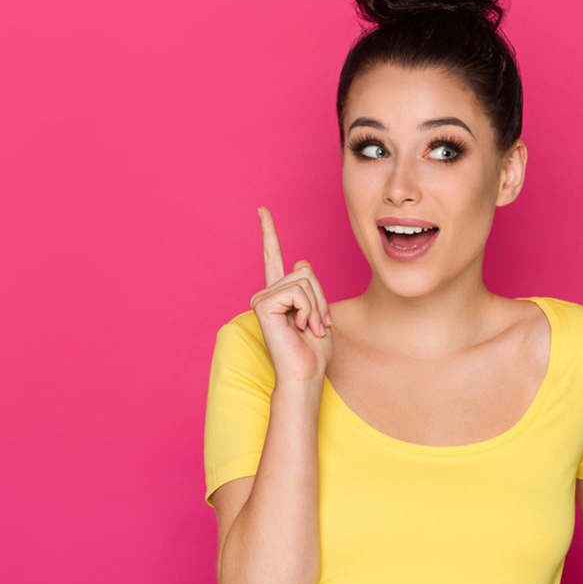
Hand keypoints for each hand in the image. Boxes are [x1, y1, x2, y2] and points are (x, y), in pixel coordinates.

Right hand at [250, 207, 333, 384]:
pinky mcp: (262, 304)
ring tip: (309, 328)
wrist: (306, 373)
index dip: (268, 232)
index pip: (274, 257)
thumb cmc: (314, 350)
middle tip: (316, 325)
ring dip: (316, 306)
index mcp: (279, 294)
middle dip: (320, 298)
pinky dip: (308, 309)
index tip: (262, 210)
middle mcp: (266, 293)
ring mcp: (262, 298)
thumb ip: (311, 288)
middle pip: (305, 271)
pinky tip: (300, 327)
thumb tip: (300, 262)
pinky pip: (297, 291)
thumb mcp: (320, 312)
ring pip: (304, 280)